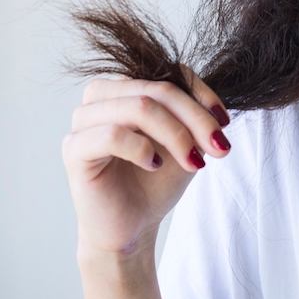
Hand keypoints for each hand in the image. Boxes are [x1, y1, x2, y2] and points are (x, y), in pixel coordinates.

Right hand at [62, 68, 231, 259]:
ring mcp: (84, 121)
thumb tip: (214, 106)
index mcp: (128, 87)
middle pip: (157, 90)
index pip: (170, 74)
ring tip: (192, 161)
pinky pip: (112, 135)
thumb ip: (196, 116)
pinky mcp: (74, 149)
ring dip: (175, 134)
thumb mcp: (188, 141)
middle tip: (218, 147)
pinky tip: (154, 165)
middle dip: (195, 119)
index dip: (202, 95)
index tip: (224, 123)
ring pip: (139, 107)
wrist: (134, 224)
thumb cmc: (157, 180)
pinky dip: (141, 148)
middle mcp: (102, 97)